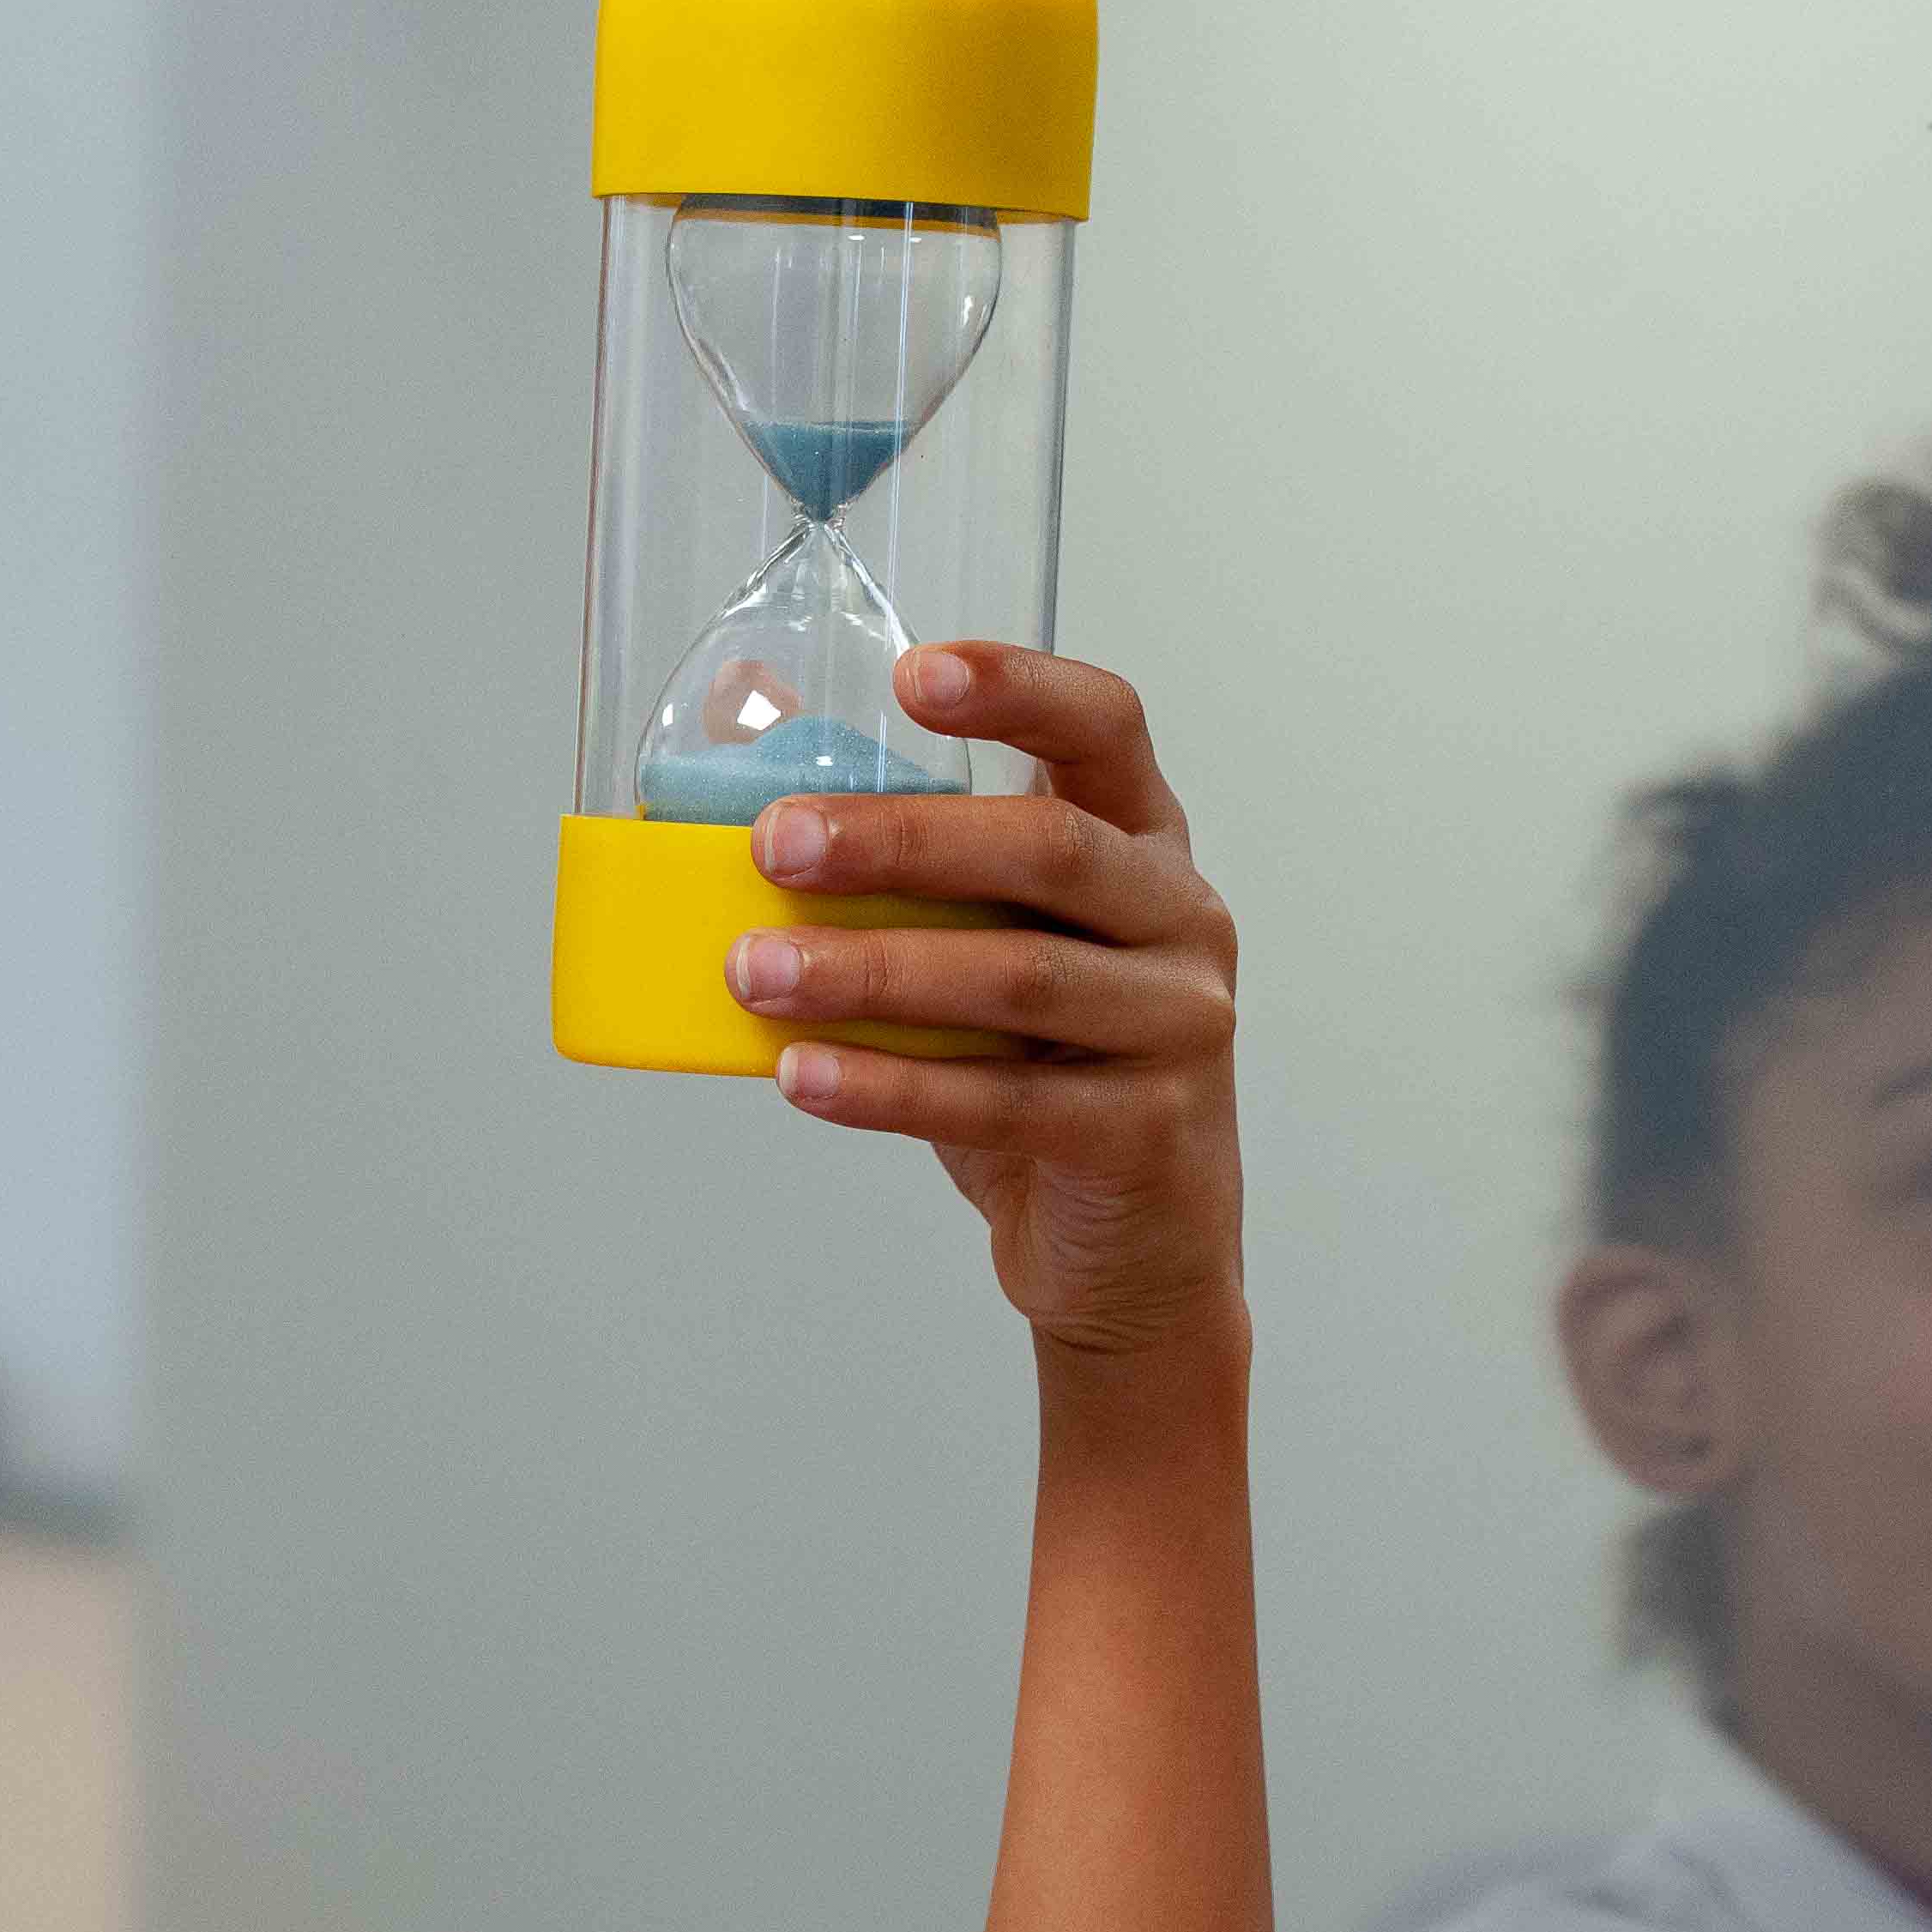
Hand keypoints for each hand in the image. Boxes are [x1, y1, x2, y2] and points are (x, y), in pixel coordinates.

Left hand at [724, 642, 1244, 1362]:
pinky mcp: (1146, 1133)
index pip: (1105, 729)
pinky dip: (888, 1087)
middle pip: (1047, 850)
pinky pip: (1002, 1101)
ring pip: (1017, 978)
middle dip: (900, 841)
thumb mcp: (989, 952)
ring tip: (751, 972)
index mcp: (1142, 846)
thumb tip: (756, 782)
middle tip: (774, 845)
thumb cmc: (1044, 1075)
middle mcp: (1180, 919)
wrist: (1134, 1254)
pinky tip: (801, 1076)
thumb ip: (910, 878)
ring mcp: (1178, 1027)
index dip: (1019, 689)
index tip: (913, 677)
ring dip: (869, 970)